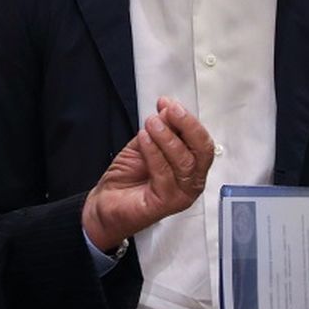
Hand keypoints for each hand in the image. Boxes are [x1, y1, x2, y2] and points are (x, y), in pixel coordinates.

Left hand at [81, 97, 213, 250]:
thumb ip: (160, 129)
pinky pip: (164, 175)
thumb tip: (169, 110)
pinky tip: (144, 139)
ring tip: (152, 124)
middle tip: (170, 111)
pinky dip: (154, 153)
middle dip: (187, 126)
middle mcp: (191, 182)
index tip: (170, 104)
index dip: (189, 120)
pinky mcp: (166, 204)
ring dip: (167, 137)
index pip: (202, 142)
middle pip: (202, 152)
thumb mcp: (146, 144)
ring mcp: (181, 194)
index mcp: (191, 166)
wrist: (106, 204)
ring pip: (185, 162)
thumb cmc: (128, 177)